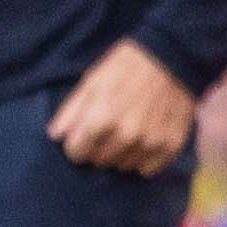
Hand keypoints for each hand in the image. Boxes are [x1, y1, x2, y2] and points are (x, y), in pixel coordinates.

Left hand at [49, 39, 196, 173]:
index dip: (76, 144)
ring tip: (127, 131)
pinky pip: (148, 168)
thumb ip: (71, 112)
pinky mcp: (171, 146)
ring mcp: (151, 143)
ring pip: (123, 166)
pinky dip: (143, 158)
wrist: (171, 57)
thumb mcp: (91, 83)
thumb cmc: (125, 67)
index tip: (82, 135)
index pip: (77, 154)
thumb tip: (56, 136)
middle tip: (107, 129)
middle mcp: (126, 136)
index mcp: (101, 120)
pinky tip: (143, 140)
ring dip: (121, 153)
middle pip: (100, 161)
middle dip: (98, 148)